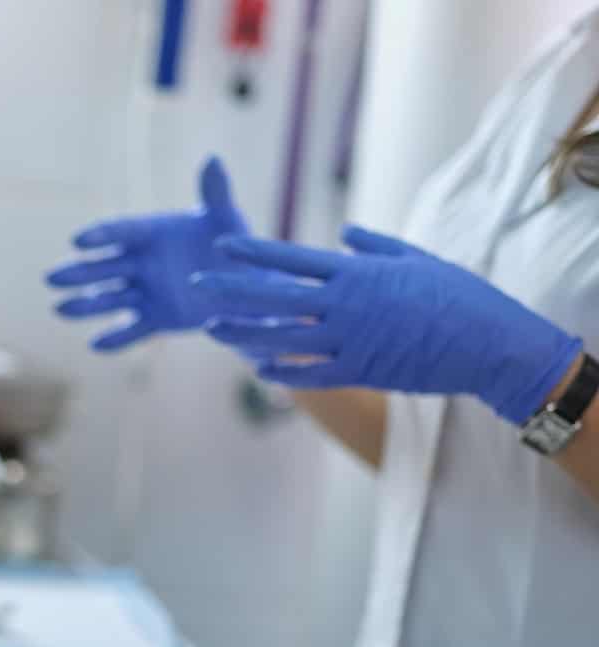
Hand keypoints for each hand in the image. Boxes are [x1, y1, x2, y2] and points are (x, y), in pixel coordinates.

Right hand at [46, 156, 250, 350]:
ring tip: (59, 310)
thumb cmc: (235, 245)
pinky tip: (95, 345)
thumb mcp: (227, 219)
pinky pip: (131, 330)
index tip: (77, 241)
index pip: (120, 231)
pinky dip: (115, 338)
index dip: (100, 235)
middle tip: (51, 279)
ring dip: (85, 305)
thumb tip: (213, 159)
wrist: (246, 285)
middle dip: (78, 273)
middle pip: (103, 267)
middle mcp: (140, 262)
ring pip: (108, 298)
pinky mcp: (154, 319)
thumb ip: (216, 194)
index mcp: (151, 232)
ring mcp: (144, 292)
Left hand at [193, 225, 582, 422]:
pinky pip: (310, 373)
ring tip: (212, 329)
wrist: (488, 344)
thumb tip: (344, 233)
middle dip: (233, 289)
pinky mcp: (360, 371)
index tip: (223, 245)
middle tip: (197, 284)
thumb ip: (375, 247)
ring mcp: (350, 340)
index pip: (294, 258)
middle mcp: (346, 304)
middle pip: (276, 295)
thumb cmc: (458, 296)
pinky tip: (257, 368)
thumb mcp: (417, 259)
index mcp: (358, 273)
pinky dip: (282, 371)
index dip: (255, 252)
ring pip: (283, 338)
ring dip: (245, 334)